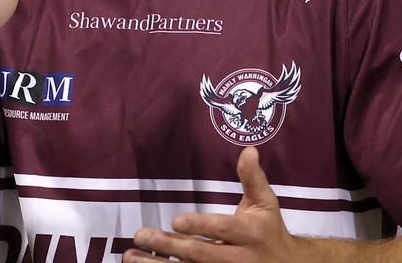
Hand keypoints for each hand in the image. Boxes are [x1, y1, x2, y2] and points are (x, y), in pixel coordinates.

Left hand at [124, 147, 302, 261]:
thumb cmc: (270, 231)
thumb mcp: (266, 203)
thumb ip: (253, 178)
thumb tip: (248, 149)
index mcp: (249, 233)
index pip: (222, 229)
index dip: (200, 226)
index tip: (175, 221)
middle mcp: (238, 258)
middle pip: (200, 254)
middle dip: (169, 246)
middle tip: (142, 235)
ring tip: (131, 257)